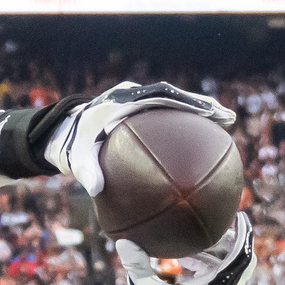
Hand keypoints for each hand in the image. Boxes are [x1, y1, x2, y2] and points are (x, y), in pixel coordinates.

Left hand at [46, 80, 235, 195]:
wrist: (60, 132)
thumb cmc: (70, 145)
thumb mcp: (75, 159)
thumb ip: (86, 171)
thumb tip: (97, 189)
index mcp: (121, 101)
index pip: (158, 95)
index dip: (184, 101)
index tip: (207, 111)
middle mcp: (131, 96)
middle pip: (173, 96)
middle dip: (199, 105)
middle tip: (224, 117)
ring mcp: (136, 102)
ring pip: (171, 103)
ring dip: (195, 112)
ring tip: (220, 125)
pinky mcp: (138, 113)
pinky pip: (164, 117)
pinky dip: (181, 126)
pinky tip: (197, 147)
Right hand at [119, 213, 254, 284]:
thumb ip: (136, 264)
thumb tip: (124, 241)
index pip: (241, 252)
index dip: (242, 232)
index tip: (237, 216)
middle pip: (237, 261)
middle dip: (224, 244)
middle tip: (208, 229)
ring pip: (226, 275)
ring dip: (211, 260)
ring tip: (188, 250)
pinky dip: (206, 274)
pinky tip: (184, 270)